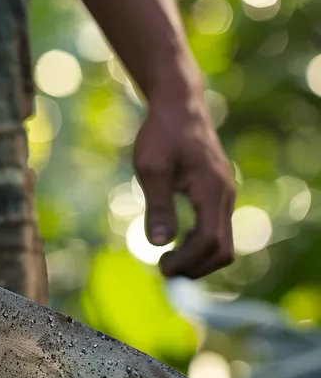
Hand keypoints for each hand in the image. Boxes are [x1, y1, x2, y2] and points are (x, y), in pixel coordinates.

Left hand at [133, 94, 235, 278]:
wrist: (178, 108)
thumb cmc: (161, 134)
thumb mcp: (152, 168)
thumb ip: (158, 206)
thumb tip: (159, 243)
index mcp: (212, 190)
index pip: (210, 241)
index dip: (187, 261)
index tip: (160, 268)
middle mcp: (225, 196)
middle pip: (223, 250)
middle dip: (195, 266)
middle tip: (163, 270)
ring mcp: (224, 196)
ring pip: (222, 243)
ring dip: (197, 259)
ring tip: (167, 261)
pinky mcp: (217, 196)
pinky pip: (216, 231)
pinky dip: (199, 246)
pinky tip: (175, 244)